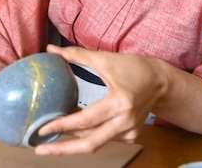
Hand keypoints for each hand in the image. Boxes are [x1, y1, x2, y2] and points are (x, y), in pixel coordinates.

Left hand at [34, 44, 166, 154]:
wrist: (161, 82)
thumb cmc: (134, 68)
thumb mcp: (105, 59)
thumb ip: (77, 55)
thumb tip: (51, 50)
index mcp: (119, 103)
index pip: (86, 119)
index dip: (63, 126)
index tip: (43, 129)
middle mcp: (125, 122)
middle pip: (90, 144)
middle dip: (63, 150)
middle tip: (40, 150)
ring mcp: (129, 132)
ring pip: (96, 142)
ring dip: (73, 141)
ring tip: (51, 141)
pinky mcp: (131, 136)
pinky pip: (105, 140)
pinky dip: (88, 136)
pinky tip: (74, 133)